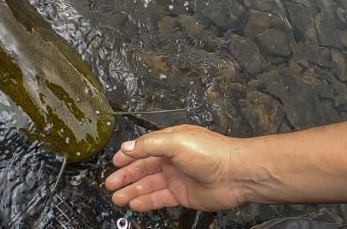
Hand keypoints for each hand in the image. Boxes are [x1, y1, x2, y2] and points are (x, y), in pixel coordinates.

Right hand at [104, 125, 244, 211]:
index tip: (115, 162)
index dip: (128, 155)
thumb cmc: (211, 153)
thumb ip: (148, 145)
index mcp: (170, 141)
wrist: (237, 174)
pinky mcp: (183, 195)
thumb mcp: (175, 141)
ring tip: (117, 197)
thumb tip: (127, 147)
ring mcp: (177, 177)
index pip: (143, 148)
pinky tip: (135, 204)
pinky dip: (146, 202)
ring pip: (149, 185)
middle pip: (143, 168)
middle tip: (110, 184)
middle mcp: (172, 159)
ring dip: (132, 191)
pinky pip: (160, 199)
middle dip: (125, 176)